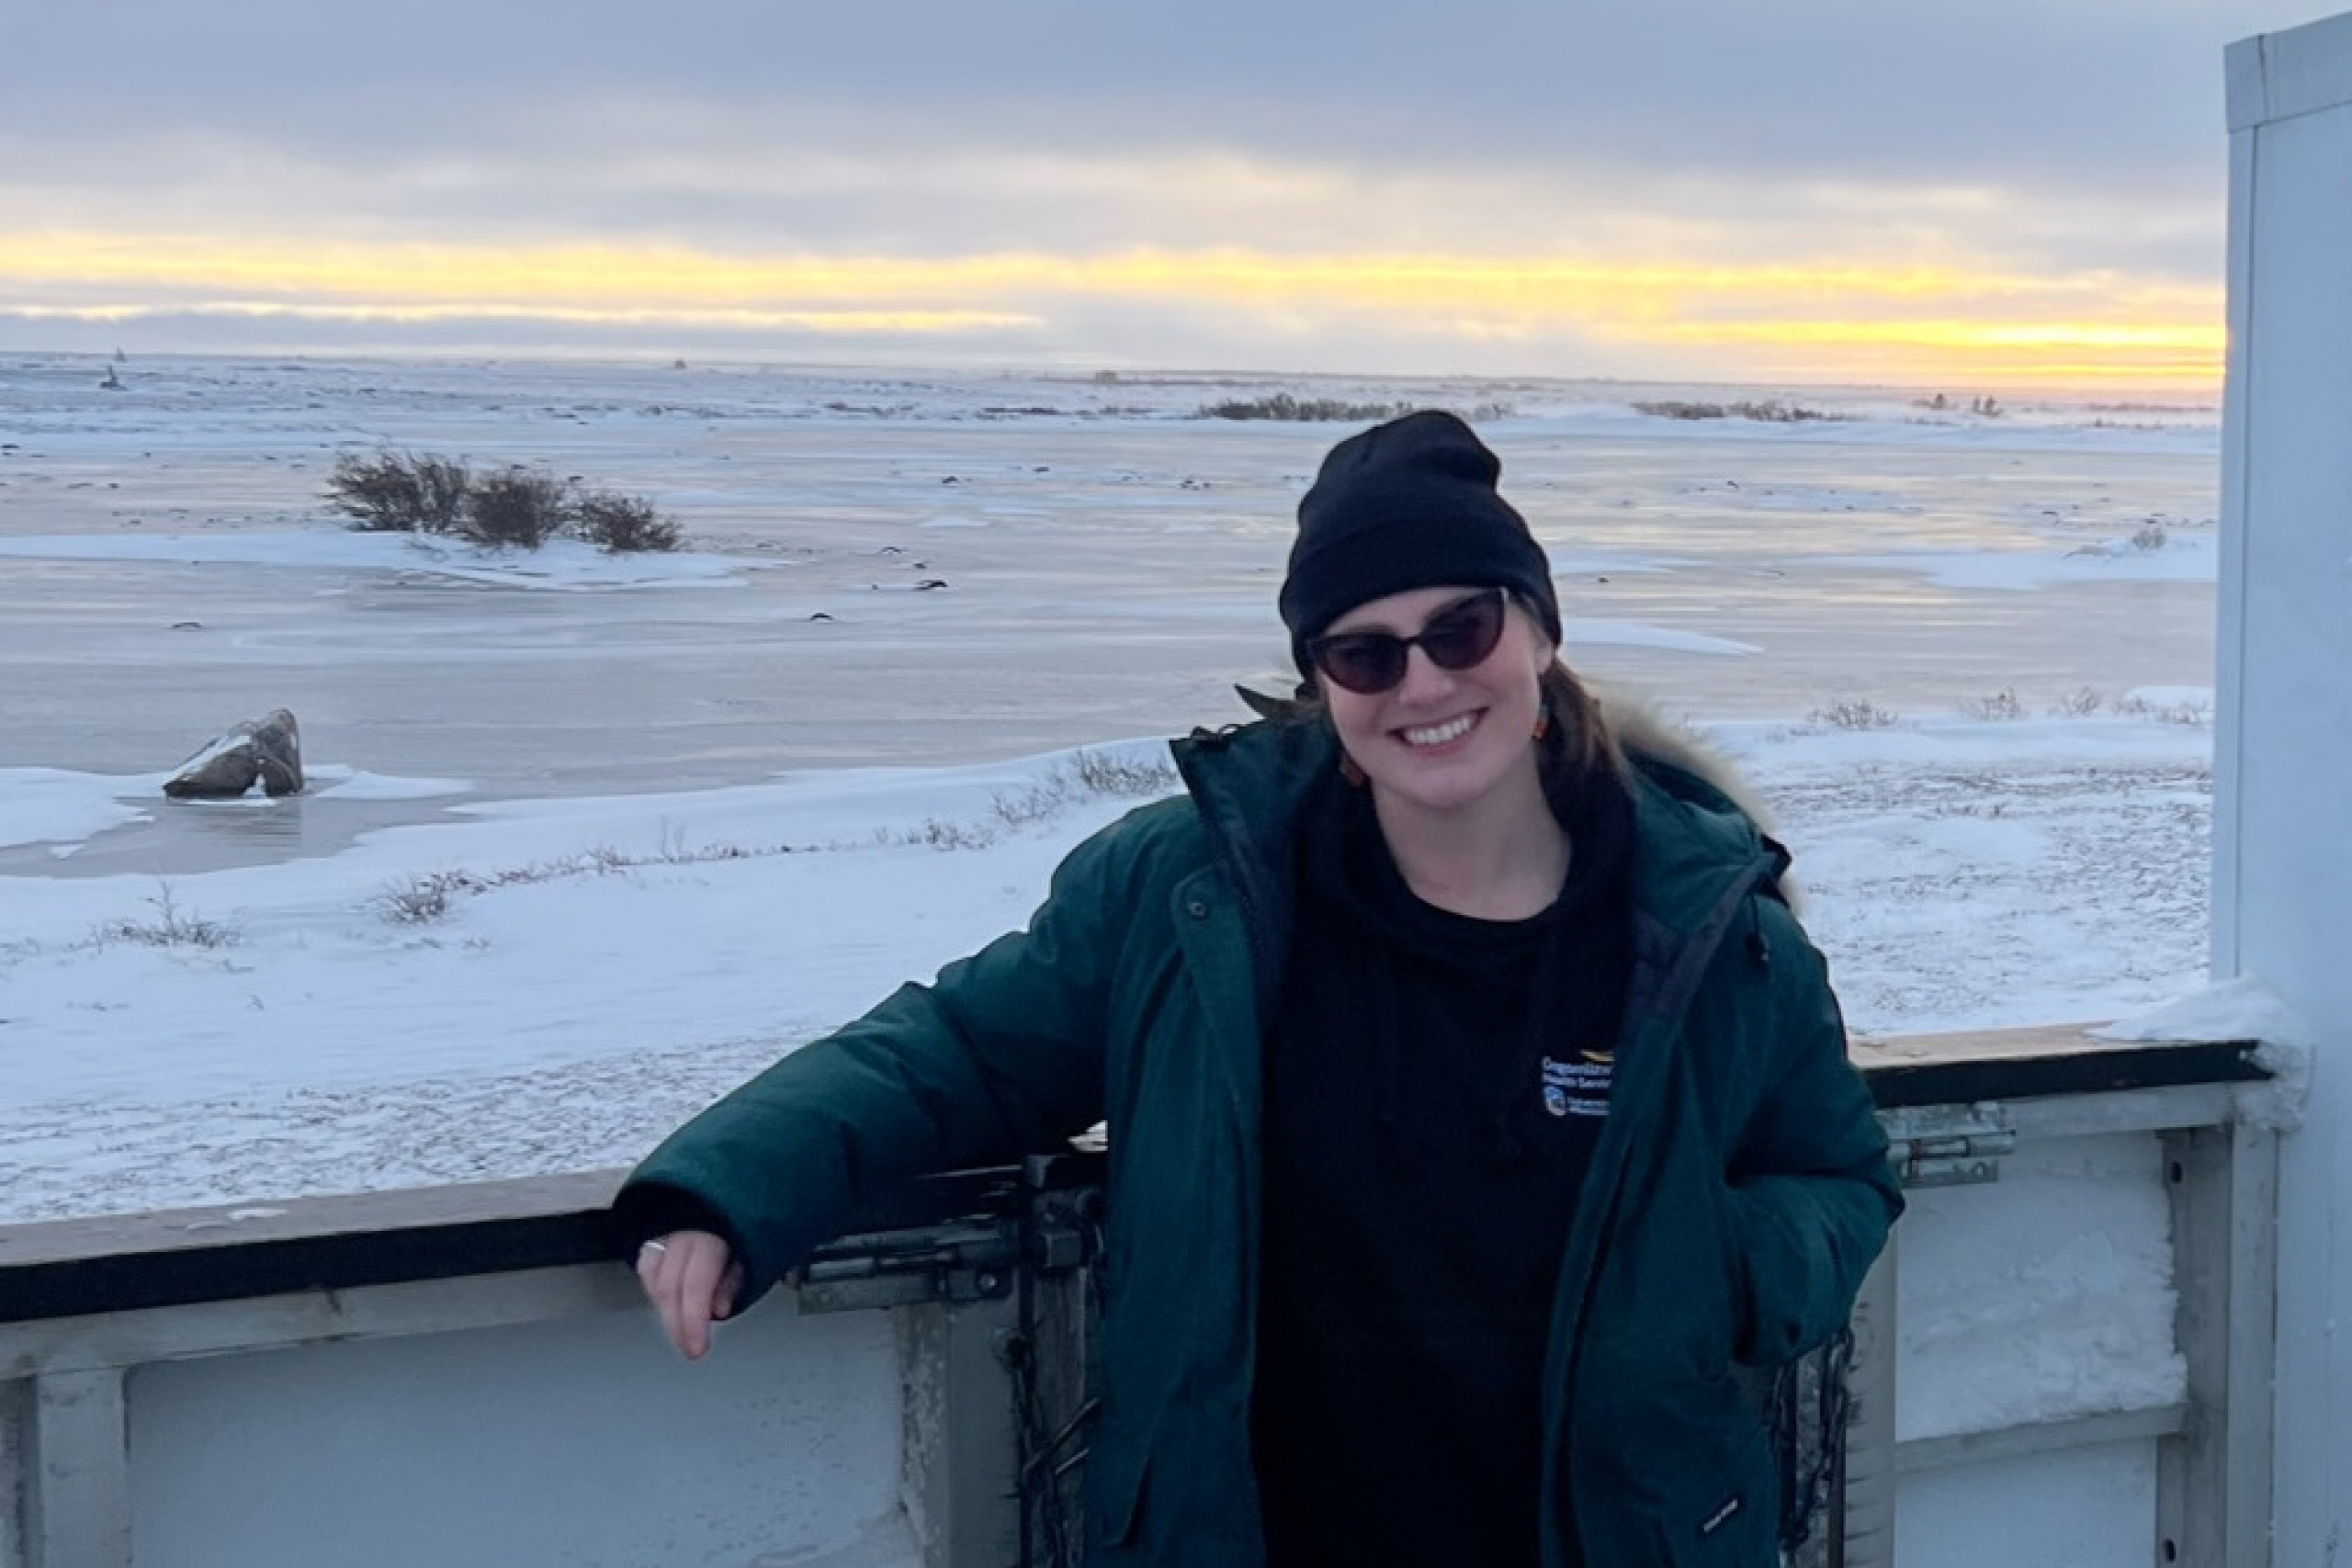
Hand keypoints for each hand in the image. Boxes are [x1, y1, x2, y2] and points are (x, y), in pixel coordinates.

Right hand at [635, 1229, 743, 1359]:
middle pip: (669, 1288)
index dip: (693, 1322)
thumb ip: (734, 1280)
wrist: (733, 1179)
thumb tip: (718, 1310)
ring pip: (653, 1278)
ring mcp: (665, 1228)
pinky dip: (654, 1288)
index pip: (695, 1286)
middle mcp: (683, 1230)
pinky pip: (647, 1264)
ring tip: (680, 1326)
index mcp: (712, 1234)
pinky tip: (666, 1301)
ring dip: (665, 1309)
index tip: (697, 1348)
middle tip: (689, 1346)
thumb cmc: (745, 1219)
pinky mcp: (654, 1230)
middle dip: (677, 1325)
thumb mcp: (754, 1248)